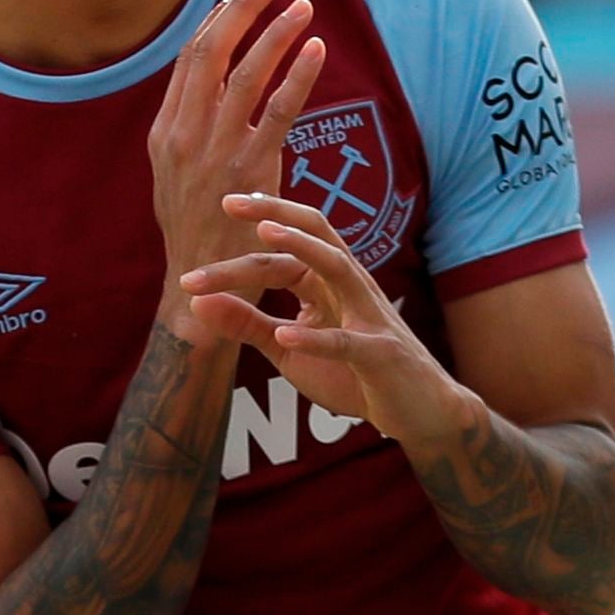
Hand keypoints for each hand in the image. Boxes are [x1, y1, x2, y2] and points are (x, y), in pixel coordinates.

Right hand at [146, 0, 324, 277]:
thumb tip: (209, 89)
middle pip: (213, 50)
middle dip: (244, 6)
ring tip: (303, 4)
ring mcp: (216, 153)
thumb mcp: (174, 178)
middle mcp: (184, 135)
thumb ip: (189, 132)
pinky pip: (278, 111)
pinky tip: (316, 49)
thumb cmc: (196, 236)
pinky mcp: (251, 174)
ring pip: (247, 73)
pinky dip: (299, 75)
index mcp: (165, 132)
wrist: (199, 292)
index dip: (220, 17)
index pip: (192, 57)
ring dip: (276, 32)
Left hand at [180, 190, 462, 433]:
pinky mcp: (381, 354)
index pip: (282, 253)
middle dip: (274, 215)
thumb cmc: (354, 377)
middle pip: (311, 238)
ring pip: (337, 267)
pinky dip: (316, 339)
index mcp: (327, 283)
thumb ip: (248, 325)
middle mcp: (350, 287)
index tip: (211, 223)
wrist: (419, 412)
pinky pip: (347, 342)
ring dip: (302, 249)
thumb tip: (195, 302)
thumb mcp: (288, 351)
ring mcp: (369, 316)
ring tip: (264, 236)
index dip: (245, 243)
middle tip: (229, 202)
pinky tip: (286, 336)